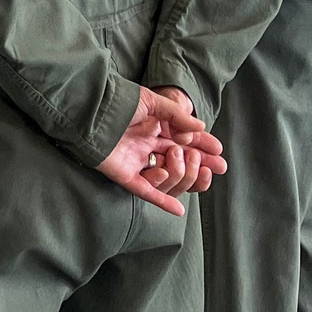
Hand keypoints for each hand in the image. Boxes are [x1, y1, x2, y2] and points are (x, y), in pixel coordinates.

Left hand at [96, 86, 224, 216]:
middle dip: (200, 162)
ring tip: (190, 163)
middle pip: (178, 158)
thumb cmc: (118, 101)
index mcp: (152, 125)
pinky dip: (161, 200)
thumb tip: (200, 127)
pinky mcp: (123, 174)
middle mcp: (145, 144)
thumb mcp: (151, 102)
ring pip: (165, 175)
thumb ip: (176, 115)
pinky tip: (179, 210)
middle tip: (220, 166)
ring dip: (183, 174)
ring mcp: (135, 160)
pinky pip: (145, 191)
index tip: (219, 150)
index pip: (182, 138)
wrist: (91, 111)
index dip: (201, 144)